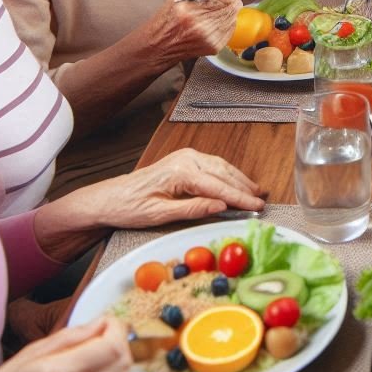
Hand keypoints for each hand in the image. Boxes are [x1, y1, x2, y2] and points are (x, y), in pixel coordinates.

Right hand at [0, 318, 130, 371]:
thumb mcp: (30, 354)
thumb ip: (71, 336)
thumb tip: (101, 323)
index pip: (112, 347)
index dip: (117, 329)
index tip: (111, 322)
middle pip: (123, 363)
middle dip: (120, 342)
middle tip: (107, 335)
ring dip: (116, 361)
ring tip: (96, 355)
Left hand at [33, 149, 264, 260]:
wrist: (109, 198)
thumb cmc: (130, 208)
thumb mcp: (160, 215)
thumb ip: (193, 209)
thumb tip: (221, 207)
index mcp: (180, 171)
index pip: (218, 186)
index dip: (240, 198)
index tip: (257, 207)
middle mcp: (186, 159)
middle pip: (224, 173)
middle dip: (245, 188)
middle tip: (262, 202)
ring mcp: (187, 157)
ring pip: (222, 167)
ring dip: (240, 180)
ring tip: (256, 193)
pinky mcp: (187, 160)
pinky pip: (215, 166)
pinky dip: (229, 176)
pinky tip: (238, 184)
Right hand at [148, 0, 241, 60]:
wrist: (160, 46)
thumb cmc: (168, 17)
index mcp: (192, 11)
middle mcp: (203, 27)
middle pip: (235, 6)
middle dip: (228, 0)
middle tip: (213, 2)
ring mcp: (211, 39)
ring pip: (235, 17)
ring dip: (226, 12)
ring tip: (209, 14)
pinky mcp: (216, 47)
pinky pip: (232, 29)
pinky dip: (225, 23)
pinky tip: (210, 24)